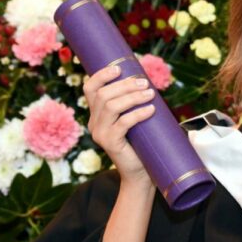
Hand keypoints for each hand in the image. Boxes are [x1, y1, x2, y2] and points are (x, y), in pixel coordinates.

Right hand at [84, 65, 155, 188]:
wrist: (141, 172)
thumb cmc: (142, 142)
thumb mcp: (135, 119)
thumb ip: (134, 103)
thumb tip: (147, 81)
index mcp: (97, 113)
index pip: (90, 88)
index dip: (102, 75)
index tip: (119, 68)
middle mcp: (94, 122)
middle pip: (103, 94)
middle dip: (125, 85)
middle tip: (145, 83)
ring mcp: (100, 134)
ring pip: (111, 106)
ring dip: (133, 96)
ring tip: (151, 94)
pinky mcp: (110, 143)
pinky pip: (122, 123)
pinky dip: (138, 113)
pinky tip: (151, 110)